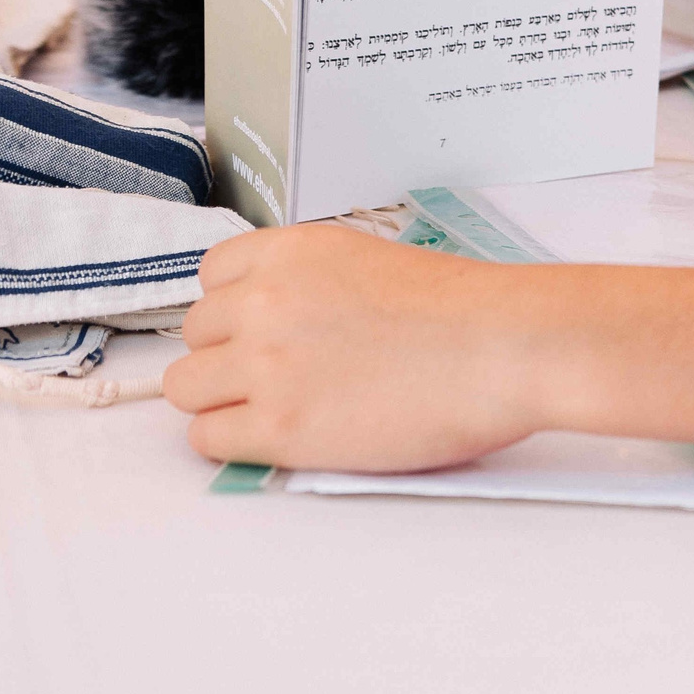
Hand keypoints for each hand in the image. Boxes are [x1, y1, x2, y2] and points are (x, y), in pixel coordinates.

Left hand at [166, 226, 538, 470]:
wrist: (506, 349)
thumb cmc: (467, 312)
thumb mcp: (373, 263)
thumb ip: (313, 284)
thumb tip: (289, 324)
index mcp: (291, 252)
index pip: (212, 277)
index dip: (238, 308)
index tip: (266, 328)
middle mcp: (264, 301)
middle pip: (195, 334)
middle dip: (232, 355)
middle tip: (285, 375)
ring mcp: (265, 365)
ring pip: (187, 387)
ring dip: (225, 399)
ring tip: (280, 409)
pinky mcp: (278, 427)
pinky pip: (206, 438)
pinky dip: (235, 441)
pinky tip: (285, 435)